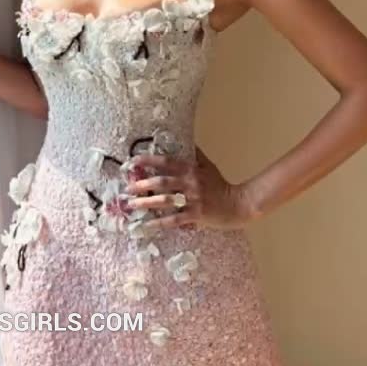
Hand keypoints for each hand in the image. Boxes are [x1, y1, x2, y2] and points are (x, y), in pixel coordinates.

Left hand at [123, 145, 255, 233]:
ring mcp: (193, 199)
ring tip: (131, 205)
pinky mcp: (196, 215)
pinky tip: (147, 224)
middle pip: (162, 182)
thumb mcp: (208, 166)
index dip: (149, 160)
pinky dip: (159, 222)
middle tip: (127, 187)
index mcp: (191, 169)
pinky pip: (174, 219)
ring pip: (165, 201)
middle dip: (142, 184)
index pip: (166, 161)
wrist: (239, 204)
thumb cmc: (221, 184)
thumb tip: (187, 141)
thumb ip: (196, 155)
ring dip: (146, 202)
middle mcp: (190, 182)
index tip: (132, 161)